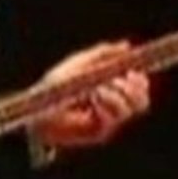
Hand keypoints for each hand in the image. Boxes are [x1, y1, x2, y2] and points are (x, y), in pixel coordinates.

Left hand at [34, 40, 149, 147]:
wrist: (37, 107)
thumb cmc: (55, 86)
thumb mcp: (80, 64)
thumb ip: (102, 54)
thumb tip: (126, 46)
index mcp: (112, 91)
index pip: (138, 90)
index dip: (141, 81)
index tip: (134, 71)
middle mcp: (112, 109)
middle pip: (141, 103)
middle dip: (133, 88)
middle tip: (119, 80)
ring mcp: (107, 122)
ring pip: (129, 110)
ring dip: (116, 95)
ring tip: (97, 88)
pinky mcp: (98, 132)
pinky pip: (112, 118)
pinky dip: (104, 104)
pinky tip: (92, 97)